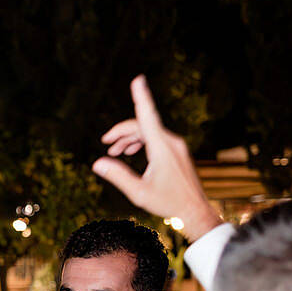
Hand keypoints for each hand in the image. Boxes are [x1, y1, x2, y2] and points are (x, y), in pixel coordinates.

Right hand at [92, 76, 223, 242]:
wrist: (195, 211)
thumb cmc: (168, 203)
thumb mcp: (138, 193)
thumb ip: (117, 176)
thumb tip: (97, 163)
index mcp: (162, 148)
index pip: (148, 116)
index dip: (141, 97)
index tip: (138, 80)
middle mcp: (171, 142)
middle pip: (142, 125)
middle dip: (122, 131)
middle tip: (105, 142)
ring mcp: (176, 146)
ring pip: (149, 132)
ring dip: (130, 138)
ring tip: (115, 151)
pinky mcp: (177, 152)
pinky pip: (156, 139)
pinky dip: (141, 142)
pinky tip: (131, 152)